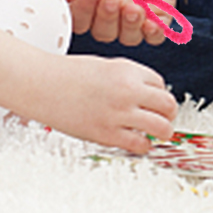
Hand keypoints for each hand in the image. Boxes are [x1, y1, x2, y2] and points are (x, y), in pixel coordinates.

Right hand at [36, 53, 177, 153]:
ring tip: (160, 133)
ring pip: (161, 126)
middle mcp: (128, 90)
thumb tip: (148, 95)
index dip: (157, 94)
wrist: (43, 85)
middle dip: (169, 113)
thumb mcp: (108, 67)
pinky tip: (139, 142)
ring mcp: (119, 113)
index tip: (153, 101)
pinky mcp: (106, 134)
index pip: (160, 85)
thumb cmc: (70, 75)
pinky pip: (138, 144)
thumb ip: (129, 79)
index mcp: (129, 70)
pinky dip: (144, 145)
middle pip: (168, 105)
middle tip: (166, 118)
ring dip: (164, 131)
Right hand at [57, 0, 178, 46]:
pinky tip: (152, 23)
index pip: (81, 20)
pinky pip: (156, 33)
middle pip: (104, 31)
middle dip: (107, 16)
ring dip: (129, 25)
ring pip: (129, 36)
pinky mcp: (157, 10)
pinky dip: (154, 33)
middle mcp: (107, 14)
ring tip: (132, 7)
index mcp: (84, 3)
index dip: (86, 8)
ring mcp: (132, 13)